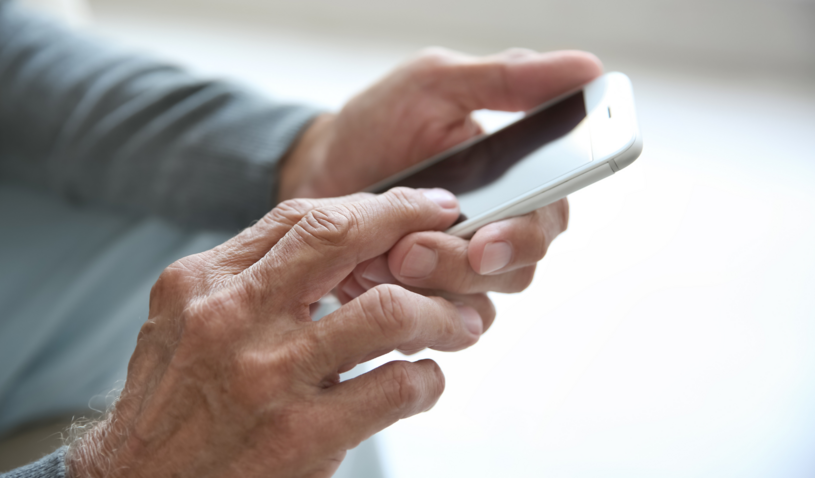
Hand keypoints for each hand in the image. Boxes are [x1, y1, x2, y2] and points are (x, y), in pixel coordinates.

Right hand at [67, 188, 491, 477]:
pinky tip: (423, 381)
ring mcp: (268, 375)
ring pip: (387, 311)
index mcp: (203, 282)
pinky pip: (395, 388)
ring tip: (459, 322)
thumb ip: (244, 280)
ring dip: (439, 313)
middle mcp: (232, 317)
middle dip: (410, 223)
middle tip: (449, 230)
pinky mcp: (302, 435)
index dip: (371, 205)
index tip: (411, 205)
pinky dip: (427, 380)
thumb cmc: (169, 405)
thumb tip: (329, 246)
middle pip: (341, 238)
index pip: (301, 216)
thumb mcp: (181, 323)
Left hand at [281, 48, 599, 304]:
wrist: (315, 170)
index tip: (486, 241)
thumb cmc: (378, 123)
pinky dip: (407, 313)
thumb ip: (508, 78)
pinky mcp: (426, 301)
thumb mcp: (436, 84)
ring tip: (381, 258)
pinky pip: (437, 328)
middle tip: (410, 251)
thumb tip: (590, 67)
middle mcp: (495, 232)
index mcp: (515, 182)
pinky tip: (369, 281)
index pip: (549, 218)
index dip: (525, 235)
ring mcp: (460, 271)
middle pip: (515, 271)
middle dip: (462, 265)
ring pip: (478, 305)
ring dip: (431, 288)